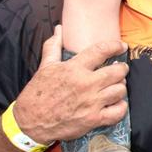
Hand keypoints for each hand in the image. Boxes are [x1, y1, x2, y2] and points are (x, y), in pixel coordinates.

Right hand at [13, 27, 128, 144]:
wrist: (30, 122)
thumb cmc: (37, 94)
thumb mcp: (45, 67)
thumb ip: (53, 46)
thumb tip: (59, 29)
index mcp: (74, 69)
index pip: (101, 51)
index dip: (115, 46)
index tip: (121, 46)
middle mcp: (85, 84)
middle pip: (117, 71)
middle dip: (122, 69)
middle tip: (120, 69)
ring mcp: (91, 103)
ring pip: (120, 90)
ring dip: (120, 87)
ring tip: (116, 86)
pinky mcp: (93, 119)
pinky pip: (118, 112)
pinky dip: (121, 107)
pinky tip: (115, 103)